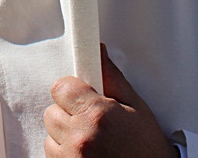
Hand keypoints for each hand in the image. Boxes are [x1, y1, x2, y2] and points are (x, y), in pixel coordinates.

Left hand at [44, 45, 174, 157]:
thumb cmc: (147, 148)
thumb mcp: (136, 108)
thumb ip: (112, 78)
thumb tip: (97, 50)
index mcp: (97, 115)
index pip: (61, 87)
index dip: (73, 90)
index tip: (84, 97)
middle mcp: (80, 137)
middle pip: (52, 111)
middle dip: (68, 113)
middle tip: (91, 122)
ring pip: (50, 134)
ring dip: (64, 135)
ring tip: (91, 141)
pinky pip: (51, 154)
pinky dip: (64, 153)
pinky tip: (86, 154)